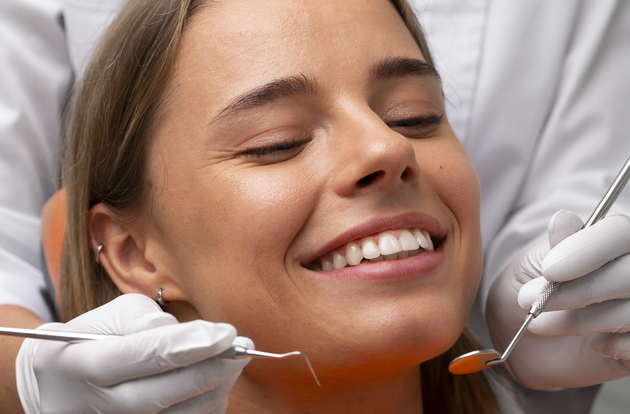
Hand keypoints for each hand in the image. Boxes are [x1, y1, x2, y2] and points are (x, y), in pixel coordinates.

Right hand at [16, 294, 252, 413]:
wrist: (58, 388)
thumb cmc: (91, 342)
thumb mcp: (107, 316)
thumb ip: (144, 318)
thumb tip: (187, 334)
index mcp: (86, 363)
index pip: (145, 354)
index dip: (191, 343)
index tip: (226, 332)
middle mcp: (99, 404)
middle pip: (165, 393)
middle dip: (212, 369)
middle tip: (242, 347)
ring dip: (217, 387)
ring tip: (232, 361)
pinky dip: (208, 405)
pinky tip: (216, 382)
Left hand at [486, 210, 629, 388]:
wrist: (528, 340)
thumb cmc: (532, 291)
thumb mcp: (532, 266)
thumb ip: (555, 246)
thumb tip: (563, 218)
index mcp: (614, 240)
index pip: (619, 232)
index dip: (587, 250)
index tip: (549, 270)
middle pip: (629, 273)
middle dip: (580, 291)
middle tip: (537, 303)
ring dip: (582, 321)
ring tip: (545, 325)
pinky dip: (611, 346)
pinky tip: (593, 343)